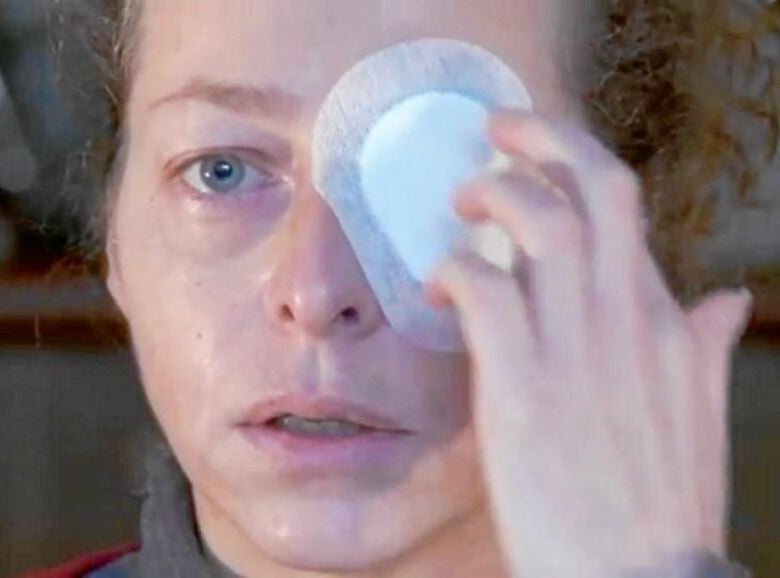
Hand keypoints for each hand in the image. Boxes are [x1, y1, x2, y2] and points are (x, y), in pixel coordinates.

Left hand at [426, 110, 752, 577]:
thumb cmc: (656, 504)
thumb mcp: (699, 420)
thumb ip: (703, 350)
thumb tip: (726, 299)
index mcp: (662, 325)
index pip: (625, 209)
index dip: (575, 166)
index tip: (536, 161)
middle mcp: (625, 322)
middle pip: (595, 189)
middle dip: (543, 140)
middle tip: (497, 133)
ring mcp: (576, 353)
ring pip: (540, 225)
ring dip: (493, 195)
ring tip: (460, 203)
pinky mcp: (522, 390)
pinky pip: (486, 291)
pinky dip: (454, 268)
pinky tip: (437, 281)